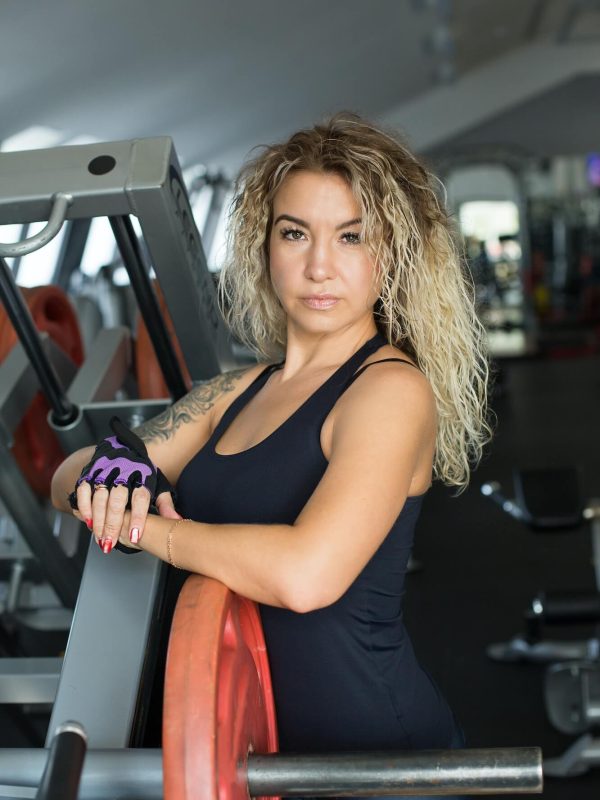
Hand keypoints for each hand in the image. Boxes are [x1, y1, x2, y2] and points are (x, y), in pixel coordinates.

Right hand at [70, 417, 178, 552]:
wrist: (122, 448)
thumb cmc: (141, 472)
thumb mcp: (157, 484)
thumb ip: (165, 503)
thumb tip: (177, 520)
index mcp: (143, 476)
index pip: (141, 498)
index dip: (138, 518)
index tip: (135, 536)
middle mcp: (124, 472)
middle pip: (117, 501)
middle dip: (113, 525)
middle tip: (110, 544)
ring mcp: (105, 472)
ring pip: (100, 498)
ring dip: (98, 520)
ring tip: (100, 538)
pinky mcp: (90, 473)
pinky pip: (84, 490)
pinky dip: (84, 506)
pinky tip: (88, 521)